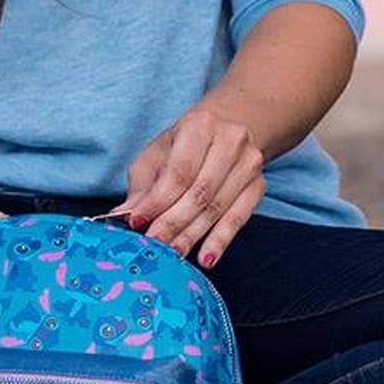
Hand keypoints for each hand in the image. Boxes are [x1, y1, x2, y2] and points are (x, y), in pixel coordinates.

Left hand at [116, 99, 265, 269]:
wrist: (230, 125)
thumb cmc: (187, 143)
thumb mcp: (158, 153)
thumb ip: (142, 185)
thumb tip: (125, 215)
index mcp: (201, 125)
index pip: (179, 171)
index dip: (158, 201)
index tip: (138, 223)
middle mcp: (231, 141)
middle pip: (200, 192)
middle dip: (174, 222)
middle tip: (154, 244)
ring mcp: (249, 164)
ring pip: (217, 207)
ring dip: (192, 235)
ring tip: (173, 253)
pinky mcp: (258, 185)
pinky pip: (239, 218)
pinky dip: (221, 240)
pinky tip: (206, 258)